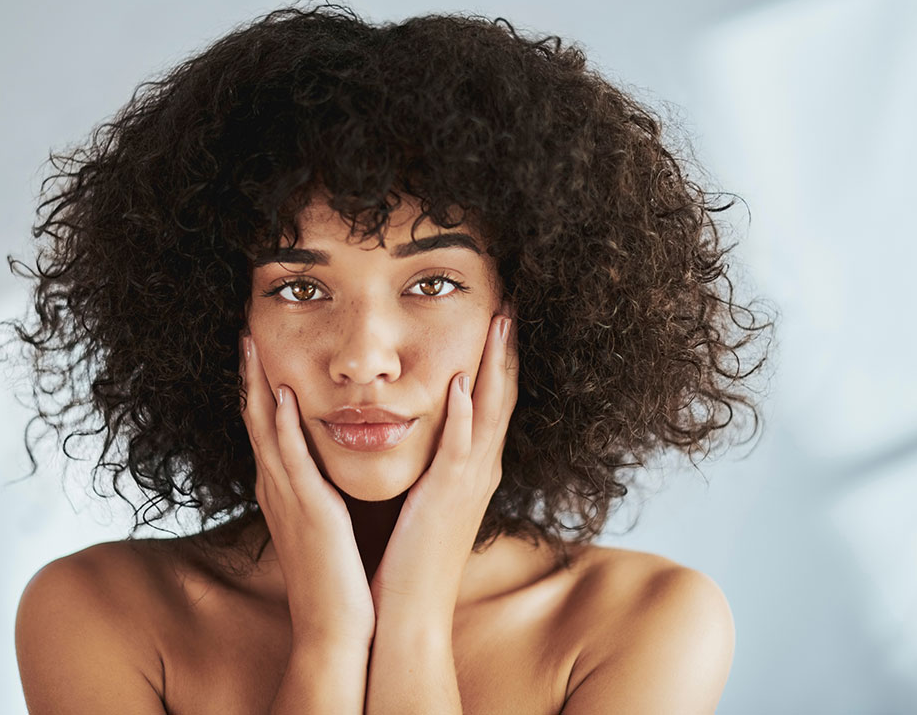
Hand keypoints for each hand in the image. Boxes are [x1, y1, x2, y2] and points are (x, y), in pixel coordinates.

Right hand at [239, 333, 376, 647]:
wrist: (335, 631)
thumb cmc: (336, 581)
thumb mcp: (324, 526)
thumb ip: (319, 494)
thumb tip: (325, 472)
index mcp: (283, 490)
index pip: (264, 426)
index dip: (257, 384)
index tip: (257, 345)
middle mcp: (277, 488)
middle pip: (254, 418)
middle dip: (248, 373)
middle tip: (243, 327)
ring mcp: (287, 498)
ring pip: (264, 430)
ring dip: (257, 384)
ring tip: (252, 342)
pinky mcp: (307, 511)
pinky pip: (289, 460)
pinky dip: (281, 426)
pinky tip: (279, 395)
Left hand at [368, 308, 519, 626]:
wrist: (406, 616)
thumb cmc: (407, 561)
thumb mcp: (423, 502)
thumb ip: (429, 468)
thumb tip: (419, 438)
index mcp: (471, 470)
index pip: (492, 400)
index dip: (497, 358)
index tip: (497, 315)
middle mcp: (479, 471)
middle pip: (503, 395)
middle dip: (506, 347)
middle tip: (510, 300)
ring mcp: (468, 485)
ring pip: (491, 412)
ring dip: (495, 366)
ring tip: (499, 321)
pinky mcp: (447, 500)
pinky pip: (461, 450)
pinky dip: (466, 416)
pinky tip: (464, 383)